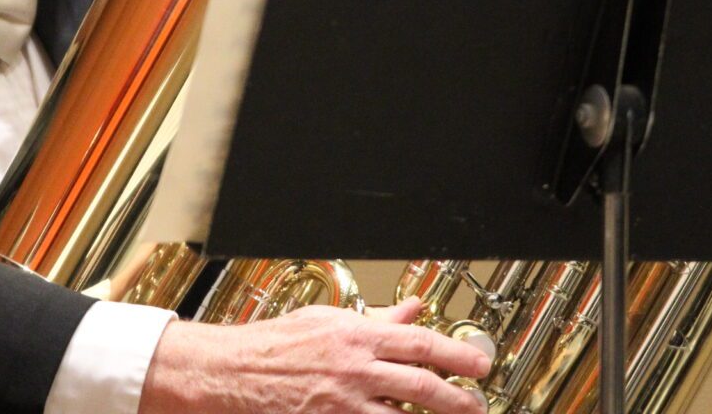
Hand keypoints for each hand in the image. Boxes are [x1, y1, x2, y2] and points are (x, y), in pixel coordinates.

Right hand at [139, 297, 490, 413]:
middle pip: (420, 384)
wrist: (232, 372)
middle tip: (476, 401)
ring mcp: (344, 402)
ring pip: (402, 413)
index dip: (456, 354)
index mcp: (356, 335)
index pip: (419, 342)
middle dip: (456, 396)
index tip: (479, 364)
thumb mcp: (327, 321)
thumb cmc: (273, 345)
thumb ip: (375, 320)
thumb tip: (411, 310)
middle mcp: (355, 368)